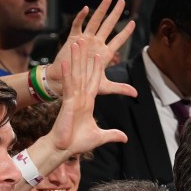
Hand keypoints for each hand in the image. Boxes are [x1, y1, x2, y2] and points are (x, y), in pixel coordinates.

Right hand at [46, 0, 136, 98]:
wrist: (66, 82)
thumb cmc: (84, 85)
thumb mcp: (104, 86)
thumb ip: (120, 88)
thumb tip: (136, 94)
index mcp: (105, 54)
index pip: (118, 40)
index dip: (126, 32)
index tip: (133, 22)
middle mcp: (97, 44)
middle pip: (108, 25)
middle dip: (115, 13)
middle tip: (122, 1)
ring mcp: (86, 40)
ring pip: (95, 21)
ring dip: (101, 10)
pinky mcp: (73, 38)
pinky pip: (78, 25)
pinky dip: (81, 17)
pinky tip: (86, 9)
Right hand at [49, 40, 128, 156]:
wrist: (65, 148)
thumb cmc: (78, 143)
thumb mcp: (100, 137)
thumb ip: (112, 135)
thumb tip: (125, 138)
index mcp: (88, 103)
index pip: (94, 82)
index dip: (97, 70)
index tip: (99, 57)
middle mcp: (80, 98)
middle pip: (84, 73)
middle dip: (85, 57)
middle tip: (84, 41)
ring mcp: (73, 99)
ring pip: (76, 75)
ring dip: (76, 59)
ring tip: (76, 43)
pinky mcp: (67, 103)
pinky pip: (68, 85)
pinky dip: (67, 74)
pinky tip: (66, 62)